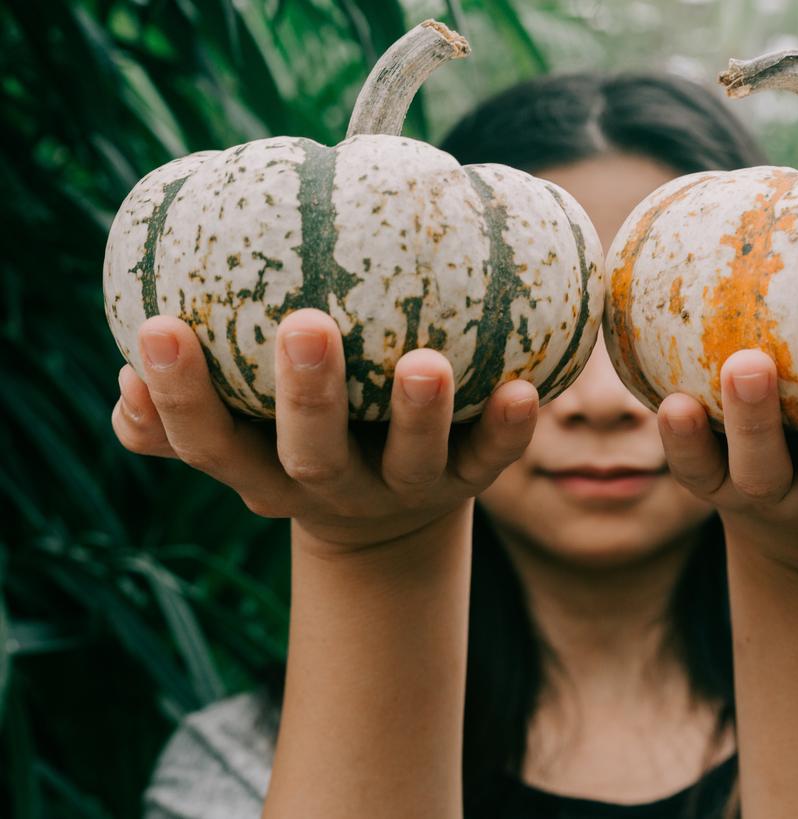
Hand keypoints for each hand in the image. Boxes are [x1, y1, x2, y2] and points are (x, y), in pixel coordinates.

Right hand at [112, 308, 539, 555]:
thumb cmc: (298, 437)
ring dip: (416, 416)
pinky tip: (523, 389)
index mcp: (260, 467)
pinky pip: (489, 461)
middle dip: (305, 396)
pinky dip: (505, 431)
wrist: (384, 519)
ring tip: (425, 365)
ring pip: (407, 463)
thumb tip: (139, 306)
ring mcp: (400, 490)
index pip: (204, 440)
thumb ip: (195, 384)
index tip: (158, 327)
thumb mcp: (242, 425)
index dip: (177, 396)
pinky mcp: (463, 485)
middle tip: (304, 326)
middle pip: (308, 455)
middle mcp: (327, 486)